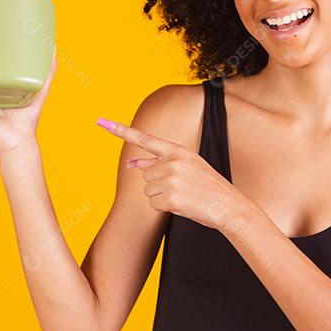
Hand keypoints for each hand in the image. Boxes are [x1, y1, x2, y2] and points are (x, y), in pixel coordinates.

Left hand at [97, 117, 248, 230]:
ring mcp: (172, 178)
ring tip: (184, 196)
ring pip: (148, 191)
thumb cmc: (206, 188)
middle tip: (182, 188)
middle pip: (146, 174)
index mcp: (178, 150)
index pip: (145, 138)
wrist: (229, 206)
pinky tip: (183, 205)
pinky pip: (154, 204)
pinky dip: (165, 208)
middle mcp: (173, 161)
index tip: (102, 123)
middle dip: (158, 184)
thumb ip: (156, 163)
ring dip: (162, 197)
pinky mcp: (171, 196)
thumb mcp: (186, 168)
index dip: (122, 131)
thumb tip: (130, 162)